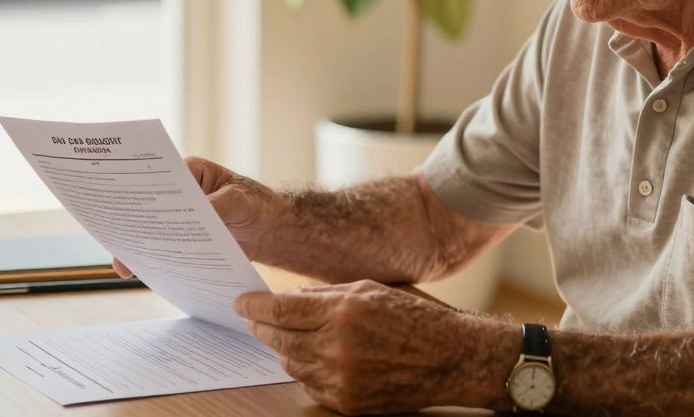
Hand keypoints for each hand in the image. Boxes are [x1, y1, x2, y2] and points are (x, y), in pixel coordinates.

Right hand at [113, 156, 284, 277]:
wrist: (271, 231)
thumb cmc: (258, 206)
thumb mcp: (239, 202)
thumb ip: (216, 205)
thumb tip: (192, 214)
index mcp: (191, 172)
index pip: (159, 177)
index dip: (141, 190)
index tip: (127, 206)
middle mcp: (181, 193)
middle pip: (150, 206)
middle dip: (134, 223)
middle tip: (119, 241)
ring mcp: (181, 216)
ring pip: (154, 229)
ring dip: (139, 245)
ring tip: (123, 265)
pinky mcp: (185, 238)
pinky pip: (165, 247)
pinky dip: (155, 259)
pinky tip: (142, 273)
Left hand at [234, 280, 507, 414]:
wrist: (453, 358)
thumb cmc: (417, 317)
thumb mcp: (371, 290)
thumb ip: (327, 294)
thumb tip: (290, 298)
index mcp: (344, 312)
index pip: (281, 310)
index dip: (254, 307)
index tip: (240, 303)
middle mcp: (339, 347)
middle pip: (279, 339)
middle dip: (262, 328)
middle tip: (253, 320)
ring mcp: (342, 380)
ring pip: (291, 364)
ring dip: (283, 349)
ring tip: (284, 337)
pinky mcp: (349, 403)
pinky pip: (311, 386)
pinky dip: (306, 370)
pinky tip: (313, 358)